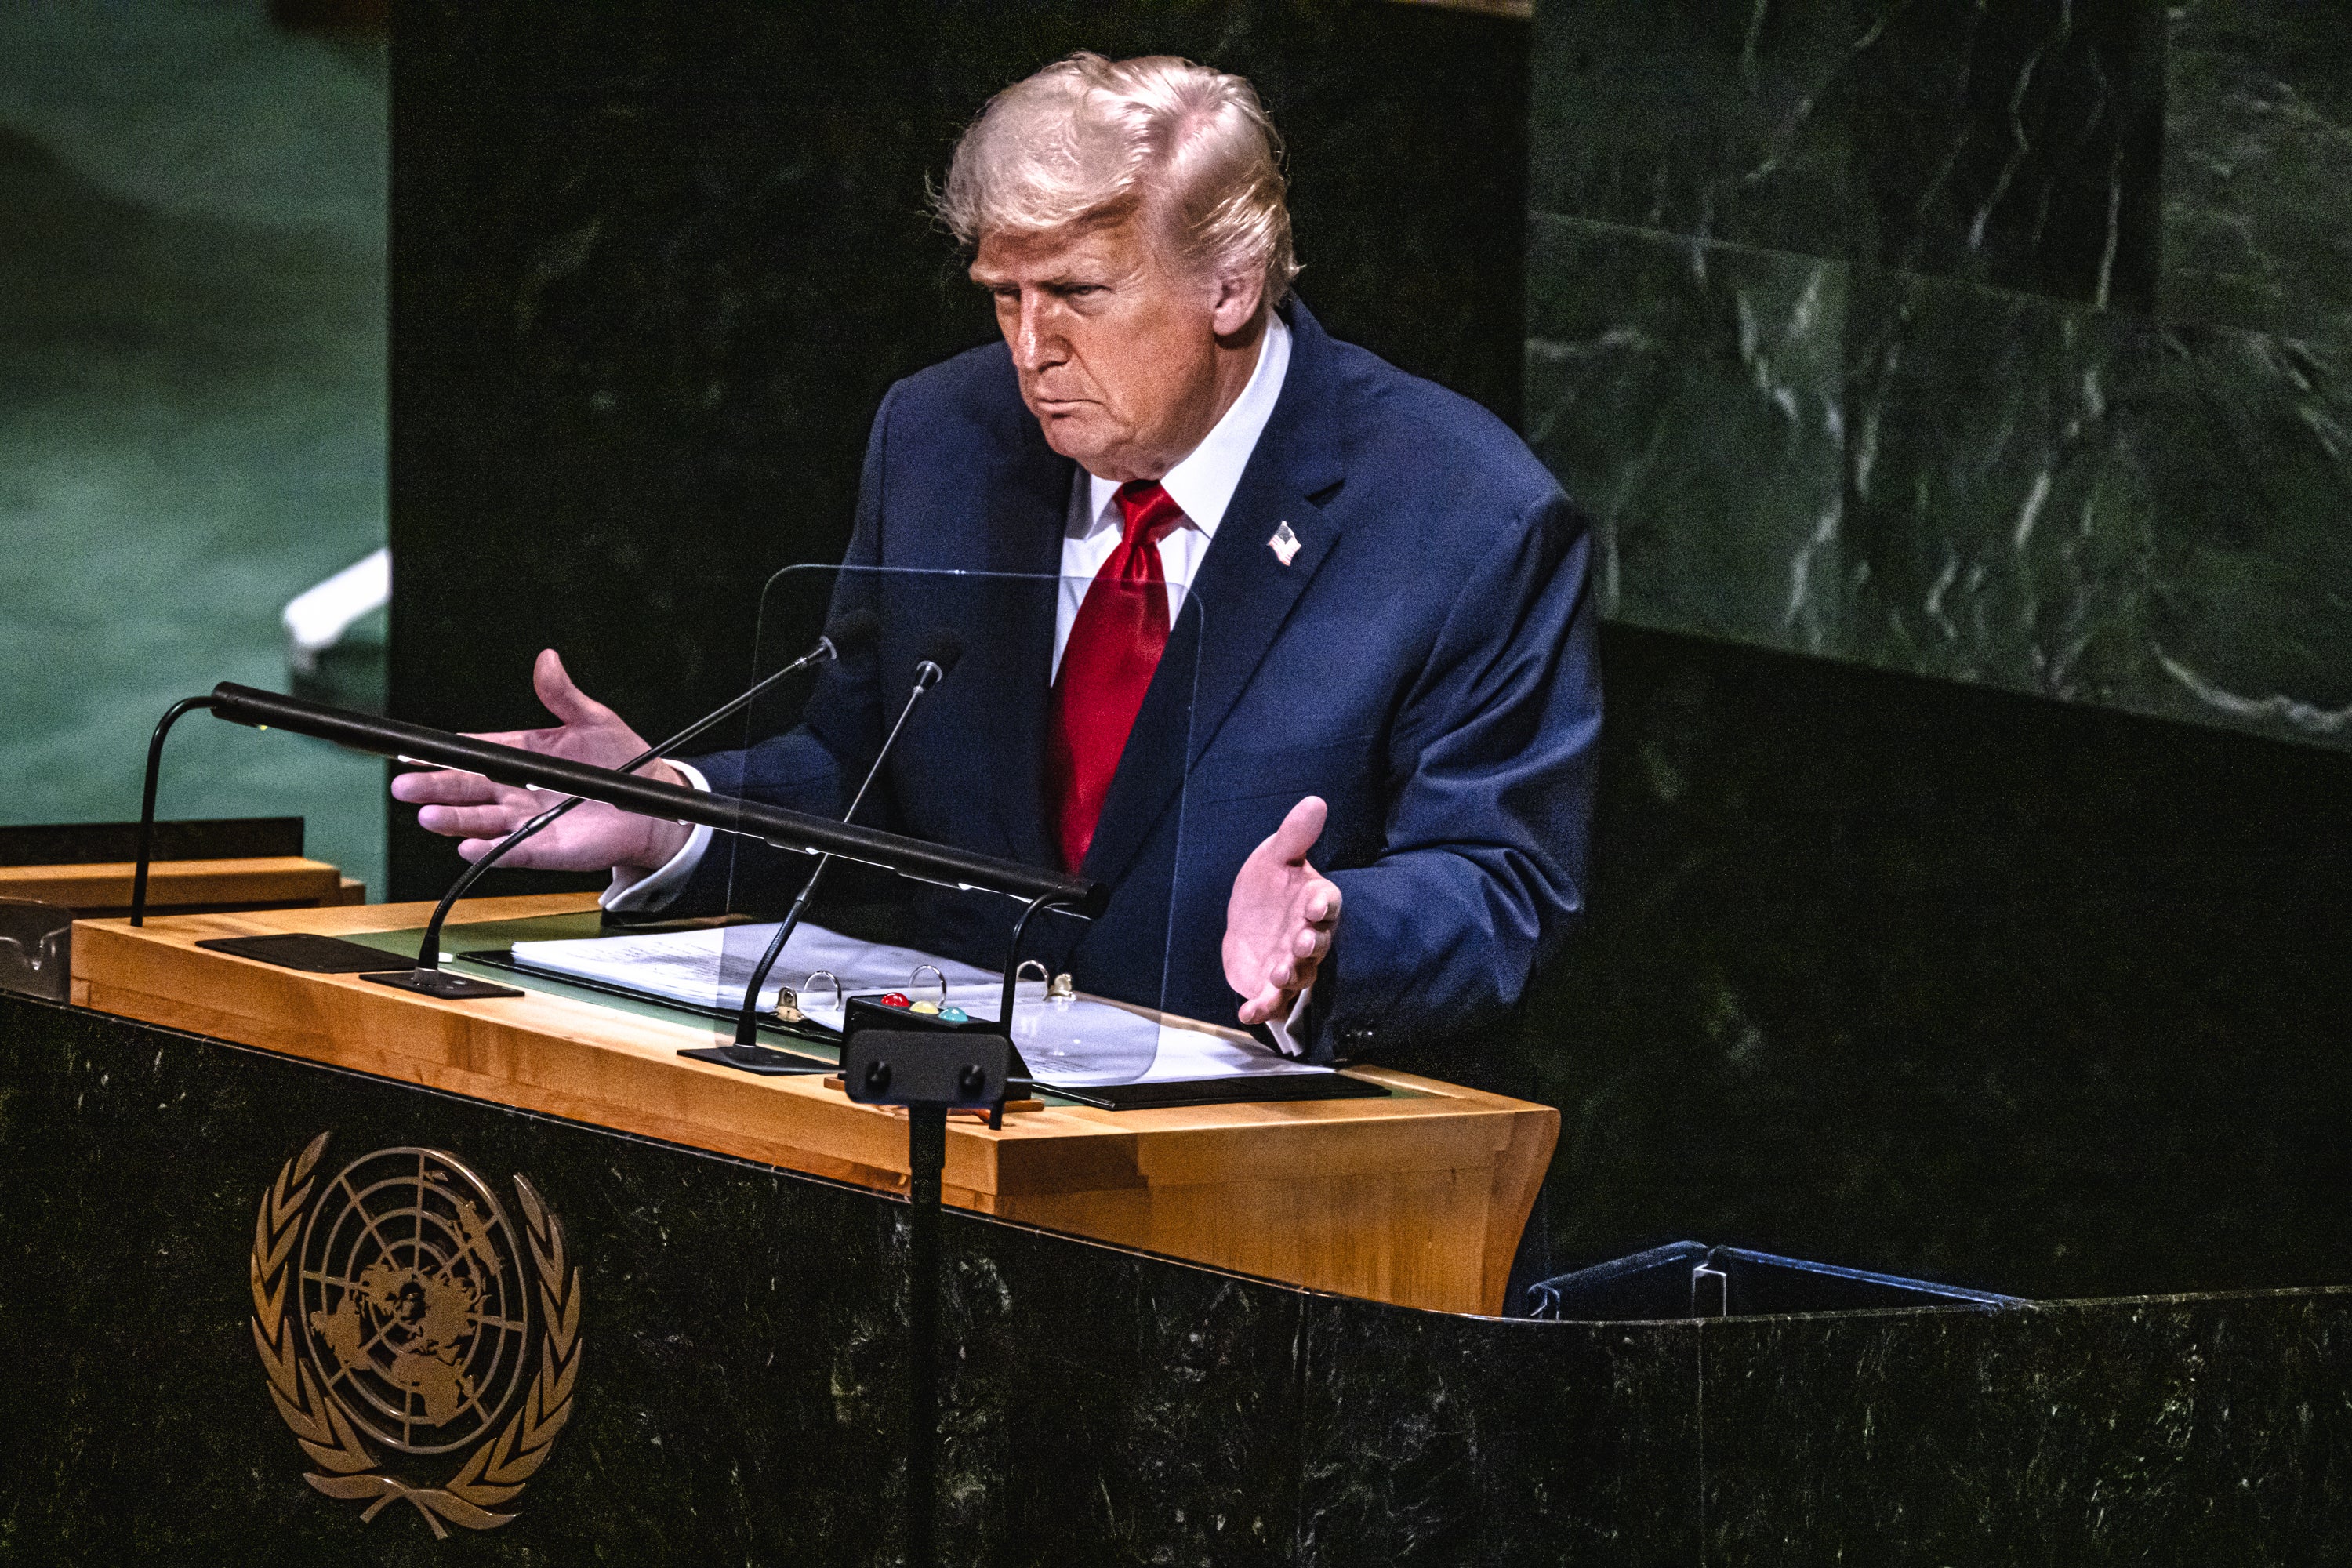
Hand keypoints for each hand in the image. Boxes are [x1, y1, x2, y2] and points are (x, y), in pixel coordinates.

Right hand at [389, 649, 694, 873]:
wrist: (654, 805)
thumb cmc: (622, 762)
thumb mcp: (593, 720)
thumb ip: (564, 695)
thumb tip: (548, 660)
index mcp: (522, 756)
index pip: (474, 753)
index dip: (444, 755)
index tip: (412, 752)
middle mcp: (516, 791)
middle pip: (467, 789)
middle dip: (435, 788)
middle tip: (405, 786)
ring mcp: (527, 821)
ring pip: (481, 822)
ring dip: (454, 820)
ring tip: (429, 816)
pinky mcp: (545, 848)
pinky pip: (513, 850)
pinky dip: (491, 850)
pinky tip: (469, 846)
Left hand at [1223, 795, 1341, 1027]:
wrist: (1248, 916)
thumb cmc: (1270, 884)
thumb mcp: (1276, 856)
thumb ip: (1294, 836)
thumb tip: (1314, 801)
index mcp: (1314, 902)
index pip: (1327, 903)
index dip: (1323, 905)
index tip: (1315, 904)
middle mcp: (1308, 936)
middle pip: (1318, 944)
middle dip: (1310, 944)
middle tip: (1301, 942)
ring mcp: (1292, 964)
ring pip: (1299, 975)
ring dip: (1290, 976)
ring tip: (1278, 973)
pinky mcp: (1271, 986)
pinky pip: (1272, 1001)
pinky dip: (1261, 1008)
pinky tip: (1247, 1012)